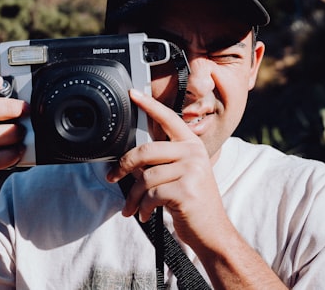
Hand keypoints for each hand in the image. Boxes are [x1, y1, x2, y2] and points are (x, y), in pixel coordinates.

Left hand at [106, 89, 229, 248]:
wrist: (212, 231)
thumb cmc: (192, 203)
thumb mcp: (182, 175)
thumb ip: (162, 161)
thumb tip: (130, 159)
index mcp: (192, 145)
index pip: (169, 119)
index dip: (150, 105)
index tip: (132, 93)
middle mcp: (194, 153)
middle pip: (146, 151)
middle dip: (123, 166)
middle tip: (112, 177)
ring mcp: (192, 171)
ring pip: (145, 177)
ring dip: (133, 197)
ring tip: (133, 207)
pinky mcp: (186, 190)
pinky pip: (151, 195)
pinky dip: (143, 207)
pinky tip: (145, 214)